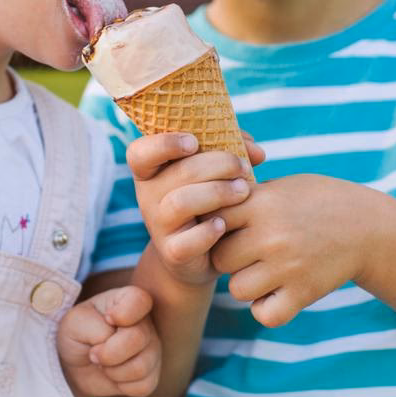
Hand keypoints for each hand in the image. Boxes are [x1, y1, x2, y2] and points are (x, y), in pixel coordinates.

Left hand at [57, 285, 160, 396]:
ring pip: (141, 366)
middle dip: (108, 352)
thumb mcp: (75, 322)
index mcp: (127, 300)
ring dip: (114, 371)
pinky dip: (122, 385)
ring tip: (103, 364)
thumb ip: (94, 326)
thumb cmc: (76, 334)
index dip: (124, 313)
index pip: (140, 300)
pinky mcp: (152, 374)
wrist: (74, 364)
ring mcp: (152, 348)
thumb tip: (111, 339)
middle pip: (138, 338)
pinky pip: (143, 386)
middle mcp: (145, 323)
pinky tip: (114, 375)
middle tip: (93, 353)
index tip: (107, 319)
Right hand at [128, 132, 262, 286]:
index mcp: (151, 171)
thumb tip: (256, 151)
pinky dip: (209, 231)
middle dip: (218, 164)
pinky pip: (189, 241)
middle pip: (178, 172)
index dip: (164, 143)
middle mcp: (148, 196)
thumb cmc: (207, 199)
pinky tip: (223, 225)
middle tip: (243, 168)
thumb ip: (232, 150)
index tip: (193, 142)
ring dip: (218, 193)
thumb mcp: (213, 171)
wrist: (197, 254)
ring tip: (243, 191)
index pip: (139, 152)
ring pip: (181, 203)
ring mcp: (158, 225)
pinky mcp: (173, 252)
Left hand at [212, 174, 382, 327]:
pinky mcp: (304, 293)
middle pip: (220, 258)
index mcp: (261, 203)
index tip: (229, 228)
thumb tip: (201, 203)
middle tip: (247, 253)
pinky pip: (264, 314)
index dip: (217, 226)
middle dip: (230, 257)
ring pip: (237, 289)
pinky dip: (266, 309)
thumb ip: (244, 197)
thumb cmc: (316, 201)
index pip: (212, 220)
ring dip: (247, 283)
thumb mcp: (281, 187)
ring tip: (264, 271)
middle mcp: (271, 235)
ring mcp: (287, 267)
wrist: (367, 227)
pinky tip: (275, 293)